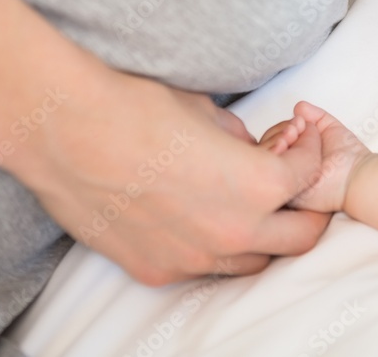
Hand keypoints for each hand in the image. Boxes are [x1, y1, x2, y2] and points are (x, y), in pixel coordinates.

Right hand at [8, 71, 331, 285]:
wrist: (66, 130)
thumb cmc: (138, 108)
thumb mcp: (209, 112)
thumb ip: (242, 141)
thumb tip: (250, 150)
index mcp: (258, 185)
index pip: (309, 175)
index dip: (311, 151)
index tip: (301, 141)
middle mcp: (234, 232)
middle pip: (302, 237)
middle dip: (309, 208)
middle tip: (299, 186)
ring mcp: (195, 258)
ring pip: (254, 262)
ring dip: (264, 236)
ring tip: (250, 206)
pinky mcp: (157, 269)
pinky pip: (203, 267)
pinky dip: (215, 247)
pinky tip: (198, 217)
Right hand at [261, 102, 373, 213]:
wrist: (357, 175)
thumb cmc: (349, 156)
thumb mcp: (329, 128)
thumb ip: (314, 116)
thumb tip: (298, 107)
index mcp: (297, 155)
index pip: (276, 138)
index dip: (283, 128)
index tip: (299, 124)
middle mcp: (289, 167)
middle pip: (266, 145)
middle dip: (279, 133)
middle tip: (295, 131)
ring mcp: (285, 180)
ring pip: (265, 158)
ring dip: (275, 141)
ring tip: (293, 137)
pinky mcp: (285, 193)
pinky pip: (269, 175)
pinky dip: (274, 157)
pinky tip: (288, 147)